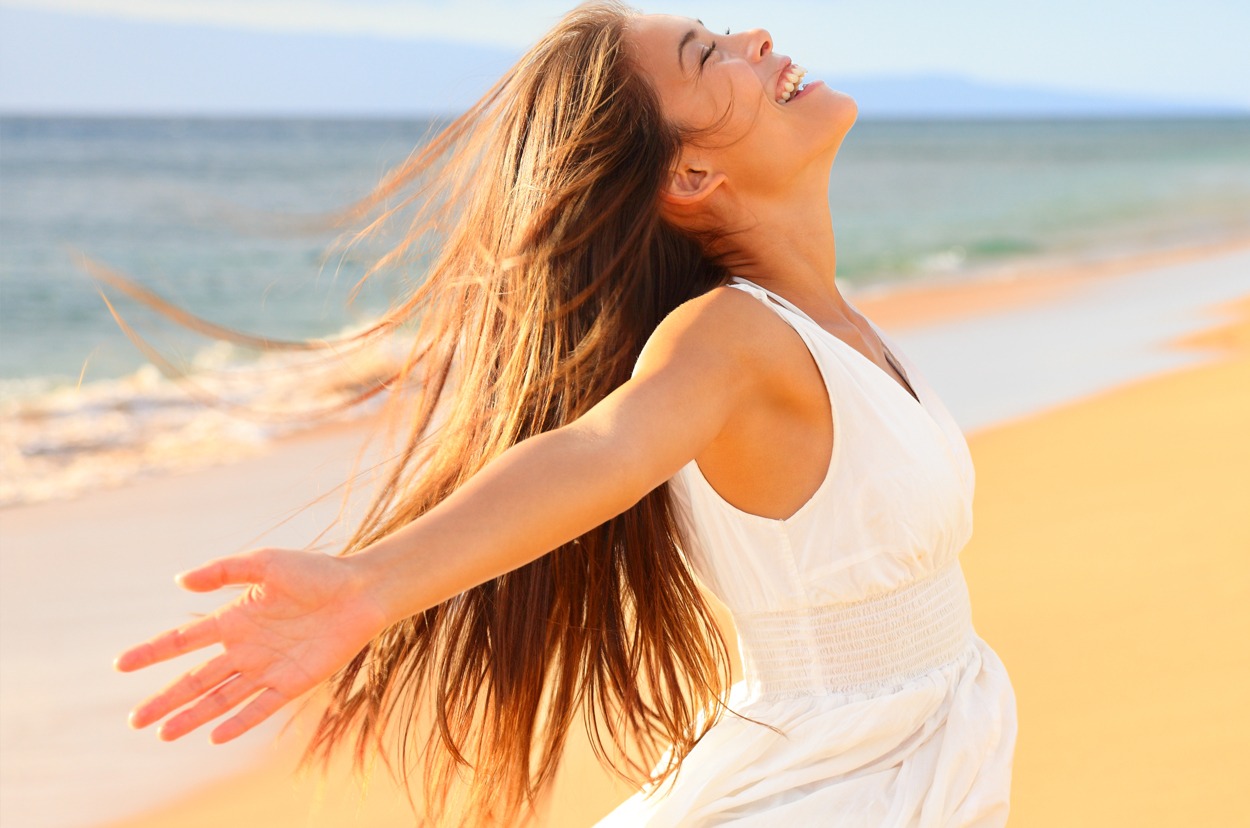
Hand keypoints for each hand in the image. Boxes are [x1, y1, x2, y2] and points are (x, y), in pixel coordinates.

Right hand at [115, 547, 388, 743]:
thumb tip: (180, 581)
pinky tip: (214, 736)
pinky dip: (238, 721)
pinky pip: (260, 706)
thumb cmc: (316, 572)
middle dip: (165, 699)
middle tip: (135, 720)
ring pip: (221, 698)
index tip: (121, 664)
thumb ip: (224, 571)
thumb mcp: (266, 562)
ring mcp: (268, 667)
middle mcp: (246, 647)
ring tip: (163, 734)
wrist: (361, 591)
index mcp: (235, 619)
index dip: (153, 652)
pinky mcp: (293, 682)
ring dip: (193, 716)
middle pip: (196, 678)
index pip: (184, 640)